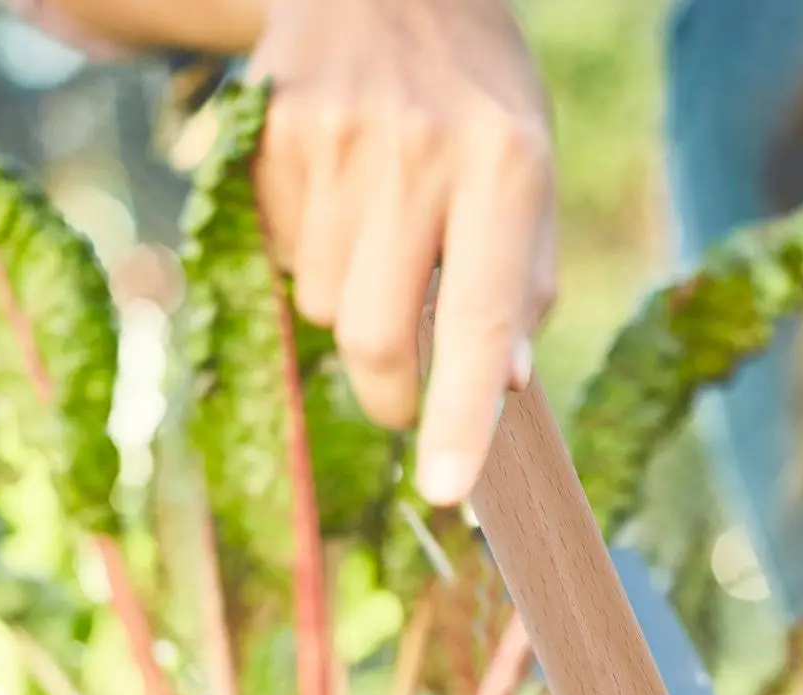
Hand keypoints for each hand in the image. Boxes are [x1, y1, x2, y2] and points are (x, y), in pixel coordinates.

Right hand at [248, 0, 555, 504]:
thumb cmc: (478, 96)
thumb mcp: (533, 174)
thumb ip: (525, 283)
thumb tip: (504, 387)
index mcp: (503, 165)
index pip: (478, 319)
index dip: (460, 415)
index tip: (447, 490)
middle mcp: (415, 151)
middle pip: (376, 334)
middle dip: (389, 393)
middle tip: (401, 399)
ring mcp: (330, 138)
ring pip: (325, 303)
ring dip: (353, 306)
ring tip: (381, 237)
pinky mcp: (268, 133)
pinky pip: (285, 254)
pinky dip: (314, 256)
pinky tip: (342, 199)